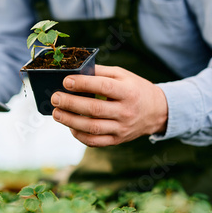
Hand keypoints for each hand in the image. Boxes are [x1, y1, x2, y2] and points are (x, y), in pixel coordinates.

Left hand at [51, 65, 167, 146]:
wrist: (156, 112)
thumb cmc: (134, 88)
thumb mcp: (123, 75)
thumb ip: (100, 72)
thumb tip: (75, 71)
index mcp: (128, 91)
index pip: (104, 87)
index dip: (83, 84)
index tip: (66, 81)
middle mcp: (126, 111)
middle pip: (94, 109)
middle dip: (71, 103)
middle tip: (55, 98)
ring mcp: (122, 128)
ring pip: (93, 127)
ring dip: (70, 121)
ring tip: (56, 113)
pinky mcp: (118, 140)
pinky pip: (95, 141)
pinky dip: (79, 135)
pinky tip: (70, 126)